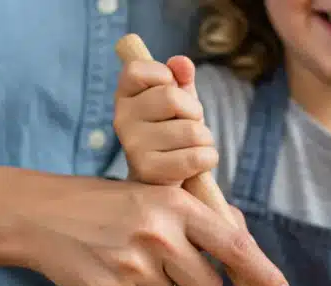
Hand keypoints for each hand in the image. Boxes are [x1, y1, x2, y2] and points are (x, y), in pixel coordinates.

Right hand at [18, 175, 292, 285]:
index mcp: (177, 206)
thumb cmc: (109, 205)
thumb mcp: (156, 196)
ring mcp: (135, 265)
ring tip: (136, 263)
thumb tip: (246, 253)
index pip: (234, 246)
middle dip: (196, 284)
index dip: (263, 275)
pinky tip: (116, 274)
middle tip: (168, 262)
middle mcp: (160, 235)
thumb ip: (199, 221)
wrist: (43, 215)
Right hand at [114, 56, 217, 184]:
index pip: (138, 69)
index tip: (171, 91)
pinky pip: (195, 157)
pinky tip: (198, 162)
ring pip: (191, 130)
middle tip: (189, 124)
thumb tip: (182, 63)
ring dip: (205, 139)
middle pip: (172, 98)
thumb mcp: (179, 100)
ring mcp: (132, 146)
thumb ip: (180, 77)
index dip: (165, 76)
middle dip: (194, 111)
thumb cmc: (173, 132)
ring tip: (193, 146)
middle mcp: (121, 118)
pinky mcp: (148, 171)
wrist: (165, 178)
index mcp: (124, 95)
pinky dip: (208, 158)